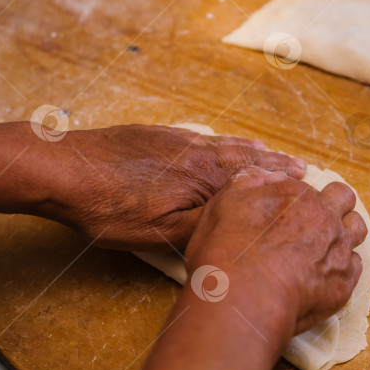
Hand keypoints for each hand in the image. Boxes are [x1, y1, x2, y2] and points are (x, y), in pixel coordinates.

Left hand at [43, 125, 306, 250]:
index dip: (280, 185)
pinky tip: (221, 142)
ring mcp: (176, 142)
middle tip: (301, 167)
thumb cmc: (109, 206)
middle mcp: (197, 153)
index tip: (306, 185)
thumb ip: (203, 227)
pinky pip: (200, 137)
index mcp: (203, 179)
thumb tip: (236, 224)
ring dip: (251, 152)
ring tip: (271, 154)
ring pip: (224, 145)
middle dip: (275, 165)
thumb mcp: (160, 232)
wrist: (63, 169)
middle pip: (245, 159)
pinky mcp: (155, 137)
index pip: (254, 180)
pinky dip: (221, 141)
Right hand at [184, 167, 366, 340]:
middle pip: (344, 197)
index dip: (297, 200)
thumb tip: (270, 175)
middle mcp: (324, 216)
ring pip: (357, 228)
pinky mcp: (344, 281)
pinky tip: (324, 275)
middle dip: (334, 204)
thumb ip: (249, 180)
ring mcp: (338, 248)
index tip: (287, 213)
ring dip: (345, 232)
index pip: (307, 187)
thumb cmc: (228, 250)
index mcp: (297, 194)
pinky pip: (356, 265)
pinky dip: (343, 267)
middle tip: (315, 222)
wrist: (246, 298)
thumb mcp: (225, 202)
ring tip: (326, 246)